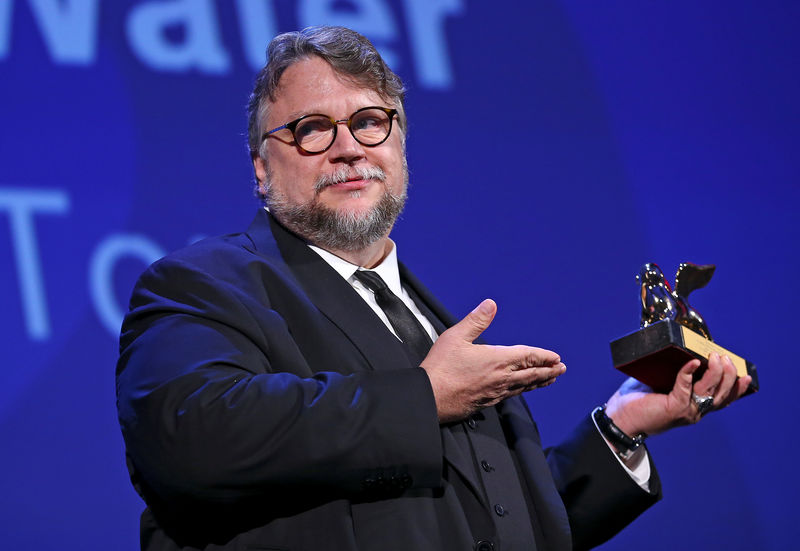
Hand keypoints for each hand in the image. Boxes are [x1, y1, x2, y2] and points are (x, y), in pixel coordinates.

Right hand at [421, 299, 565, 422]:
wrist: (431, 398)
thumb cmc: (441, 367)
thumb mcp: (456, 337)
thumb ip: (476, 320)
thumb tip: (491, 304)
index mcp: (497, 359)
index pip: (528, 356)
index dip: (543, 356)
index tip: (556, 357)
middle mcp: (501, 378)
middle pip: (532, 374)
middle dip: (548, 370)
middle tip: (561, 369)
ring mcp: (496, 392)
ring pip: (525, 387)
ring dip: (540, 382)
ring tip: (549, 379)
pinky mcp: (488, 402)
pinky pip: (513, 395)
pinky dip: (524, 391)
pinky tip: (522, 390)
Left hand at [606, 352, 751, 436]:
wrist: (620, 419)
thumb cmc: (638, 400)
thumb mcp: (663, 385)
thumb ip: (675, 374)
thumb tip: (682, 352)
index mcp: (695, 408)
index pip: (724, 400)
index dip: (737, 388)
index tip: (745, 375)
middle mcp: (695, 412)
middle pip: (722, 394)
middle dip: (728, 374)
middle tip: (724, 357)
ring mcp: (686, 411)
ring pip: (710, 390)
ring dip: (715, 371)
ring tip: (714, 356)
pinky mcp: (674, 407)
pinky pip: (686, 386)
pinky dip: (689, 372)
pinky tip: (691, 362)